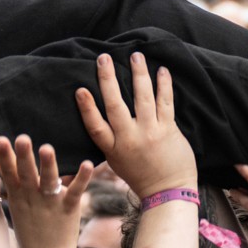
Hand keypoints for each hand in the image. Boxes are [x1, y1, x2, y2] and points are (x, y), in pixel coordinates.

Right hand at [0, 135, 94, 247]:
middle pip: (26, 174)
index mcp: (18, 196)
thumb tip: (1, 162)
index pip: (9, 173)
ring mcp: (51, 204)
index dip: (4, 157)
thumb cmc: (30, 231)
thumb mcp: (17, 206)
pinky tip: (87, 164)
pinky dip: (82, 178)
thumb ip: (13, 183)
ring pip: (49, 181)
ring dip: (48, 165)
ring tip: (46, 148)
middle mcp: (32, 198)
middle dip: (23, 156)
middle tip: (21, 138)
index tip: (0, 139)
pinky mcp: (69, 209)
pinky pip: (75, 192)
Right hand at [75, 53, 196, 199]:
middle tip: (103, 58)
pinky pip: (165, 103)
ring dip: (138, 74)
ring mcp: (149, 133)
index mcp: (113, 149)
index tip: (80, 89)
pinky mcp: (168, 130)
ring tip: (136, 55)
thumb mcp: (117, 161)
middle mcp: (129, 139)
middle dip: (108, 79)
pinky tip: (161, 71)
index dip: (86, 108)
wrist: (167, 191)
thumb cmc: (140, 174)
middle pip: (115, 105)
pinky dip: (163, 85)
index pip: (95, 126)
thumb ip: (110, 140)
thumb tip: (100, 115)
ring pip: (142, 98)